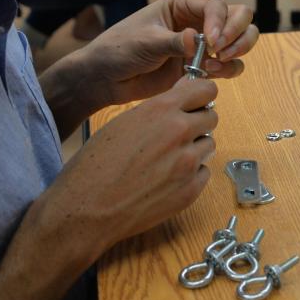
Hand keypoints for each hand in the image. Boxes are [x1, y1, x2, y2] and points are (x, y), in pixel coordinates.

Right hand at [43, 76, 218, 247]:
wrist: (87, 209)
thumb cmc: (95, 165)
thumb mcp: (123, 122)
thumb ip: (158, 108)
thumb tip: (182, 95)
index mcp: (161, 110)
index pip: (206, 90)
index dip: (202, 96)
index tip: (198, 102)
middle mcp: (180, 132)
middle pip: (211, 118)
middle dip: (198, 123)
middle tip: (178, 135)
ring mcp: (188, 163)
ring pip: (208, 146)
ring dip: (194, 149)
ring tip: (165, 160)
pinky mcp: (191, 190)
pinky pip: (203, 172)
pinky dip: (190, 174)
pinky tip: (165, 180)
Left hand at [75, 0, 256, 109]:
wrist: (106, 78)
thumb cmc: (119, 49)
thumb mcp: (145, 42)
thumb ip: (173, 41)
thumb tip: (198, 40)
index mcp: (182, 4)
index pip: (216, 6)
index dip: (221, 22)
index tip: (212, 42)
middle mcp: (197, 20)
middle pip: (238, 16)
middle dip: (237, 32)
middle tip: (222, 50)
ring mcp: (203, 44)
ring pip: (240, 39)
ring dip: (238, 50)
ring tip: (218, 63)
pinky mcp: (203, 66)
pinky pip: (230, 65)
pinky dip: (229, 69)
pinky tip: (211, 73)